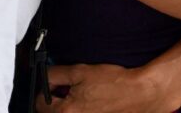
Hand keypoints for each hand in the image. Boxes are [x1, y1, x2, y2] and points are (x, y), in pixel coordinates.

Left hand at [37, 64, 172, 112]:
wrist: (140, 94)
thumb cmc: (114, 84)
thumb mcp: (80, 72)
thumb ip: (55, 75)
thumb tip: (44, 77)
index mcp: (65, 112)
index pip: (40, 104)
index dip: (46, 91)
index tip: (55, 86)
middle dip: (58, 101)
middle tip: (70, 90)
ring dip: (71, 106)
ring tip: (85, 97)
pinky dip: (84, 110)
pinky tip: (94, 104)